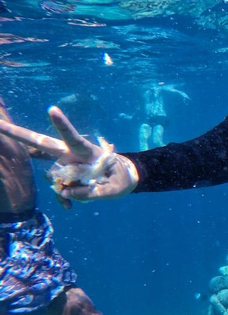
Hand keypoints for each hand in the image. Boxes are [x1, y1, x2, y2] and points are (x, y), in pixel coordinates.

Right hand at [0, 107, 138, 202]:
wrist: (122, 178)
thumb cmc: (121, 178)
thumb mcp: (113, 189)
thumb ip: (92, 192)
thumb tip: (65, 194)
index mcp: (87, 151)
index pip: (72, 137)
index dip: (62, 124)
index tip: (52, 109)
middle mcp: (70, 153)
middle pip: (41, 143)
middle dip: (18, 133)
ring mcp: (64, 163)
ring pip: (52, 176)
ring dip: (64, 188)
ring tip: (88, 190)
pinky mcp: (63, 174)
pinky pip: (55, 187)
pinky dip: (62, 196)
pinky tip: (69, 205)